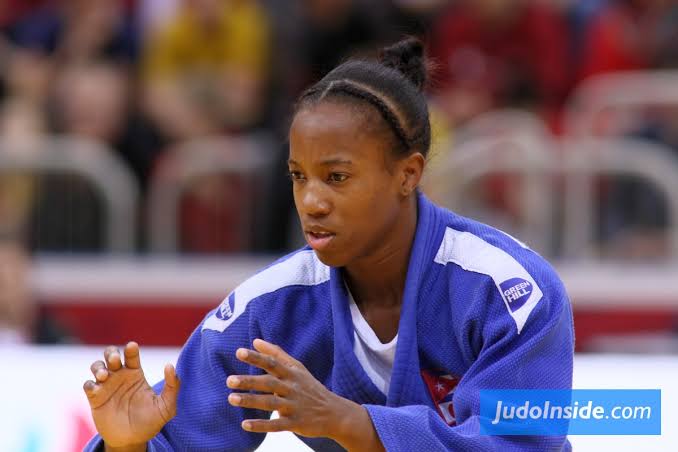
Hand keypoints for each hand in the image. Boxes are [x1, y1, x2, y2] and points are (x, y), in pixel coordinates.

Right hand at [83, 342, 179, 448]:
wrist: (132, 441)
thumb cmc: (151, 422)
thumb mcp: (166, 406)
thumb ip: (172, 386)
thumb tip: (170, 365)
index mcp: (136, 374)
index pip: (132, 355)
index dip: (131, 349)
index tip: (132, 346)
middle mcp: (120, 377)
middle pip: (111, 355)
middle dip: (111, 353)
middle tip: (114, 360)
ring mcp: (106, 387)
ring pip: (97, 366)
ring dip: (98, 367)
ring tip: (104, 375)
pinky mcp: (95, 399)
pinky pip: (88, 385)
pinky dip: (90, 383)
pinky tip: (96, 388)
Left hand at [226, 339, 383, 450]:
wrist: (334, 412)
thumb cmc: (310, 387)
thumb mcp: (297, 368)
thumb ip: (276, 354)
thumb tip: (255, 341)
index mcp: (292, 374)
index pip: (272, 363)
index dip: (257, 357)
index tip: (239, 352)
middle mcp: (292, 388)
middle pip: (269, 383)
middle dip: (249, 381)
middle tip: (230, 380)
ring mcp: (294, 406)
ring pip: (270, 403)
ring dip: (251, 400)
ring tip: (231, 398)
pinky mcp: (295, 423)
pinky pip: (276, 425)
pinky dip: (261, 425)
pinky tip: (245, 424)